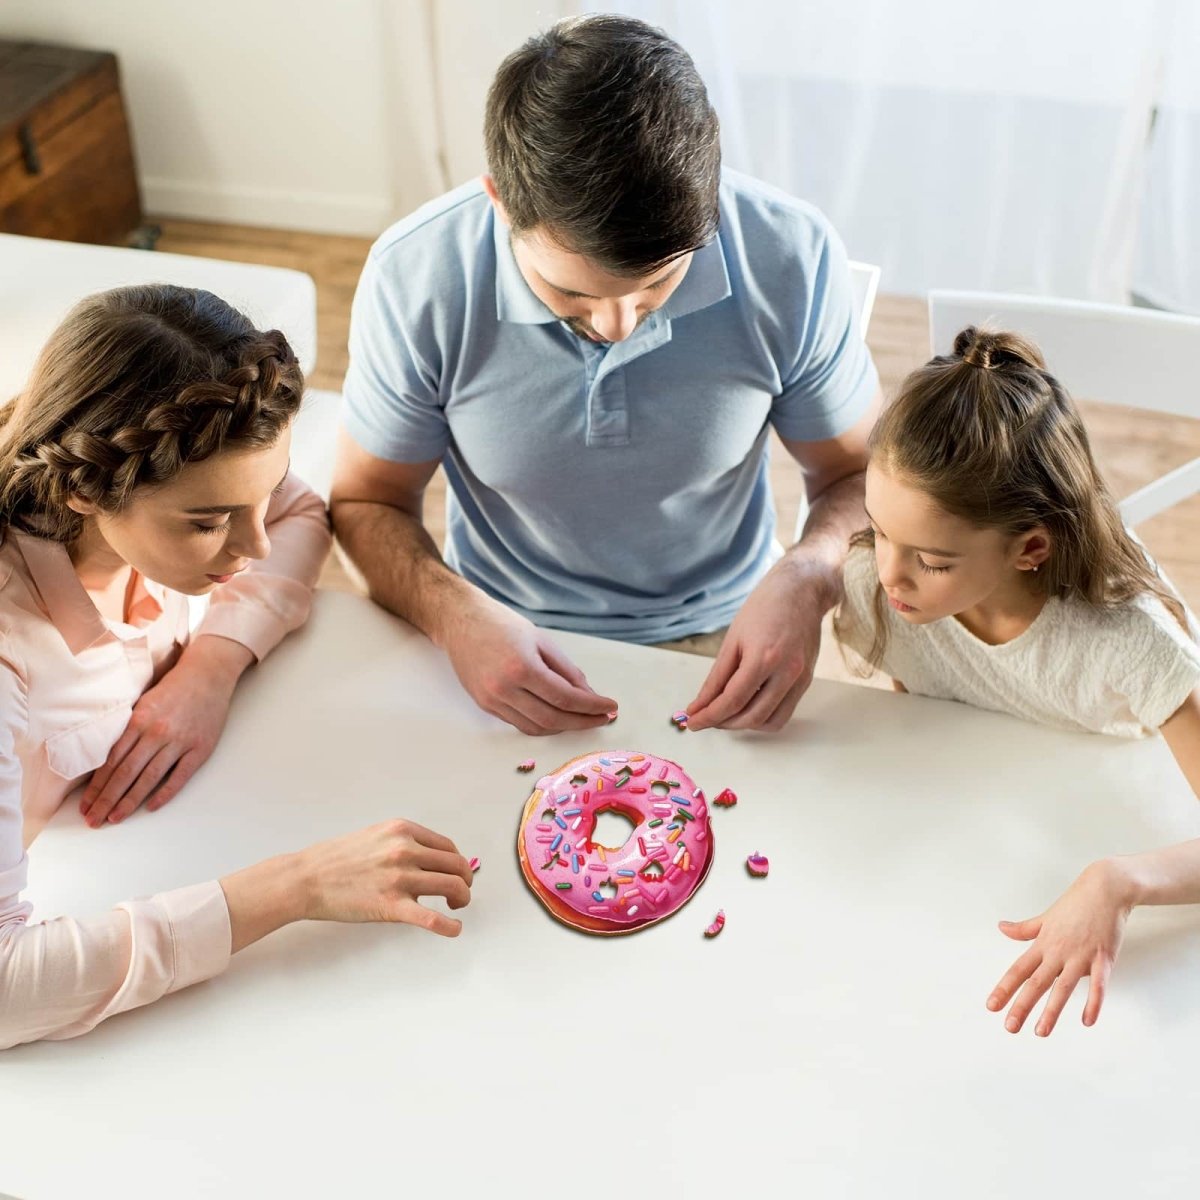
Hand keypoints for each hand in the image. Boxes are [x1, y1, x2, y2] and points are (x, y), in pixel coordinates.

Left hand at [80, 635, 252, 826]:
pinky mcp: (200, 748)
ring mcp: (179, 742)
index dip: (96, 786)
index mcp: (138, 721)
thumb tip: (106, 760)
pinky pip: (179, 776)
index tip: (86, 805)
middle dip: (106, 800)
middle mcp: (156, 733)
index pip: (111, 761)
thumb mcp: (143, 703)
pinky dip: (164, 793)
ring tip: (114, 818)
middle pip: (125, 774)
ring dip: (129, 801)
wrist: (207, 675)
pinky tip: (150, 807)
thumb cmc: (173, 689)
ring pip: (148, 778)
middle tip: (93, 820)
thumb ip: (127, 729)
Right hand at [295, 819, 473, 934]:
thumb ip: (403, 843)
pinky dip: (451, 926)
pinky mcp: (391, 906)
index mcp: (402, 831)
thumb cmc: (336, 859)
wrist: (306, 878)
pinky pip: (432, 919)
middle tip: (460, 893)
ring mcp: (399, 878)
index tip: (456, 874)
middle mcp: (405, 850)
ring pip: (453, 887)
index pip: (448, 847)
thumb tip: (430, 858)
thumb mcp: (376, 836)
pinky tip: (455, 929)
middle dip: (465, 881)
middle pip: (457, 866)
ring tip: (455, 907)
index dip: (458, 863)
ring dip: (462, 899)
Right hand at [437, 594, 616, 734]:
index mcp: (522, 667)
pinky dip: (542, 724)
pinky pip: (519, 724)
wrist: (460, 622)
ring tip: (582, 719)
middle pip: (553, 719)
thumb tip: (588, 694)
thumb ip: (567, 670)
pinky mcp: (485, 706)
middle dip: (582, 722)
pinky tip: (557, 716)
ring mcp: (492, 700)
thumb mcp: (542, 640)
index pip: (565, 697)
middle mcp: (504, 688)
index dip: (591, 706)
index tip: (610, 708)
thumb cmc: (501, 625)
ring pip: (536, 727)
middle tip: (602, 718)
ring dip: (563, 727)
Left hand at [685, 557, 825, 731]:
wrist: (801, 591)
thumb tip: (700, 704)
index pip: (732, 700)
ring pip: (770, 721)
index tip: (692, 722)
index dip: (709, 716)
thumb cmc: (764, 608)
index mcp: (763, 657)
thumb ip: (716, 677)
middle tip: (705, 718)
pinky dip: (763, 717)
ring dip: (744, 724)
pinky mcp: (806, 681)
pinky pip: (784, 713)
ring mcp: (800, 679)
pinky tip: (747, 707)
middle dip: (724, 723)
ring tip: (725, 714)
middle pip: (751, 716)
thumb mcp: (733, 640)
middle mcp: (786, 672)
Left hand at [986, 859, 1133, 1036]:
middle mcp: (1057, 952)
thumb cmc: (1075, 903)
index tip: (991, 1006)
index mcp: (1042, 944)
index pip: (1018, 970)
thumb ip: (1024, 928)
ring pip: (1063, 987)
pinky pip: (1098, 984)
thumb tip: (1001, 927)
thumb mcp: (1045, 917)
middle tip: (1010, 1027)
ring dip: (1052, 1011)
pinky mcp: (1104, 957)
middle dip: (1022, 1006)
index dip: (1004, 988)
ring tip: (1041, 1032)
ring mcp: (1080, 955)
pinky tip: (1087, 1020)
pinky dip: (1093, 1002)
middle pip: (1036, 982)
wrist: (1106, 888)